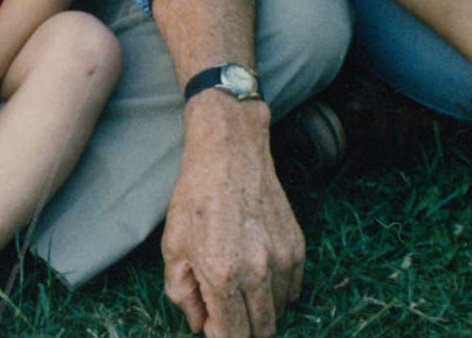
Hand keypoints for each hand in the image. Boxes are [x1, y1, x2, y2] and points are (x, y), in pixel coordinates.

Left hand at [162, 97, 301, 336]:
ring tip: (240, 287)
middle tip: (225, 312)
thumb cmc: (195, 196)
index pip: (232, 337)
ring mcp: (282, 258)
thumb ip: (183, 295)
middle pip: (261, 332)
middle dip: (242, 331)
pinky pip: (293, 289)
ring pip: (279, 313)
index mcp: (222, 275)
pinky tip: (258, 274)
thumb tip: (201, 325)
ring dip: (260, 312)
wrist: (229, 151)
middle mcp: (258, 271)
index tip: (213, 328)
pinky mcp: (297, 245)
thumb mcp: (173, 247)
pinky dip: (277, 292)